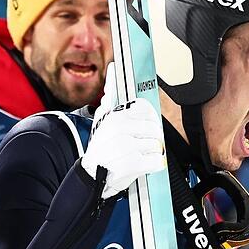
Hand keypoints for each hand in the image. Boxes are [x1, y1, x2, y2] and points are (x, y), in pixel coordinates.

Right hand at [81, 63, 164, 198]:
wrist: (91, 177)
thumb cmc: (101, 149)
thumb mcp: (102, 120)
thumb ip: (111, 97)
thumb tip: (113, 70)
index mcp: (114, 115)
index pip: (145, 108)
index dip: (149, 119)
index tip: (144, 127)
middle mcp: (118, 127)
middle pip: (155, 128)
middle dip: (152, 138)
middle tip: (142, 145)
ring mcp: (125, 145)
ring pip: (157, 145)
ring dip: (152, 153)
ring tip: (137, 155)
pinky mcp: (131, 163)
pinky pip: (157, 161)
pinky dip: (154, 165)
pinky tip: (142, 165)